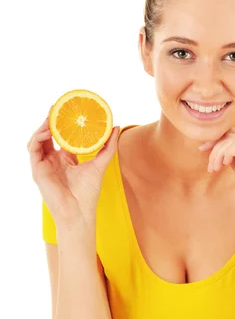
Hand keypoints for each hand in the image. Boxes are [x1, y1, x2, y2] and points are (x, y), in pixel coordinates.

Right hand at [27, 107, 119, 225]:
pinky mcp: (37, 170)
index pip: (61, 137)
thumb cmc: (89, 193)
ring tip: (51, 116)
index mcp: (65, 159)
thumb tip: (116, 127)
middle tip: (57, 107)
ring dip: (43, 126)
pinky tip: (47, 130)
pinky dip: (38, 137)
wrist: (79, 211)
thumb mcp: (100, 164)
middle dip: (50, 121)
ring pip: (38, 139)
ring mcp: (44, 165)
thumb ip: (108, 147)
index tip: (68, 109)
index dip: (63, 123)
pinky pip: (33, 148)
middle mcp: (53, 160)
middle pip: (48, 135)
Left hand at [199, 127, 234, 221]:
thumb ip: (231, 153)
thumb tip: (214, 145)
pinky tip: (225, 164)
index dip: (215, 139)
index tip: (202, 150)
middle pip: (231, 133)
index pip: (232, 131)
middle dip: (215, 147)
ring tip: (215, 168)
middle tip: (210, 165)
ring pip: (232, 139)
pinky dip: (227, 153)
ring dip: (218, 153)